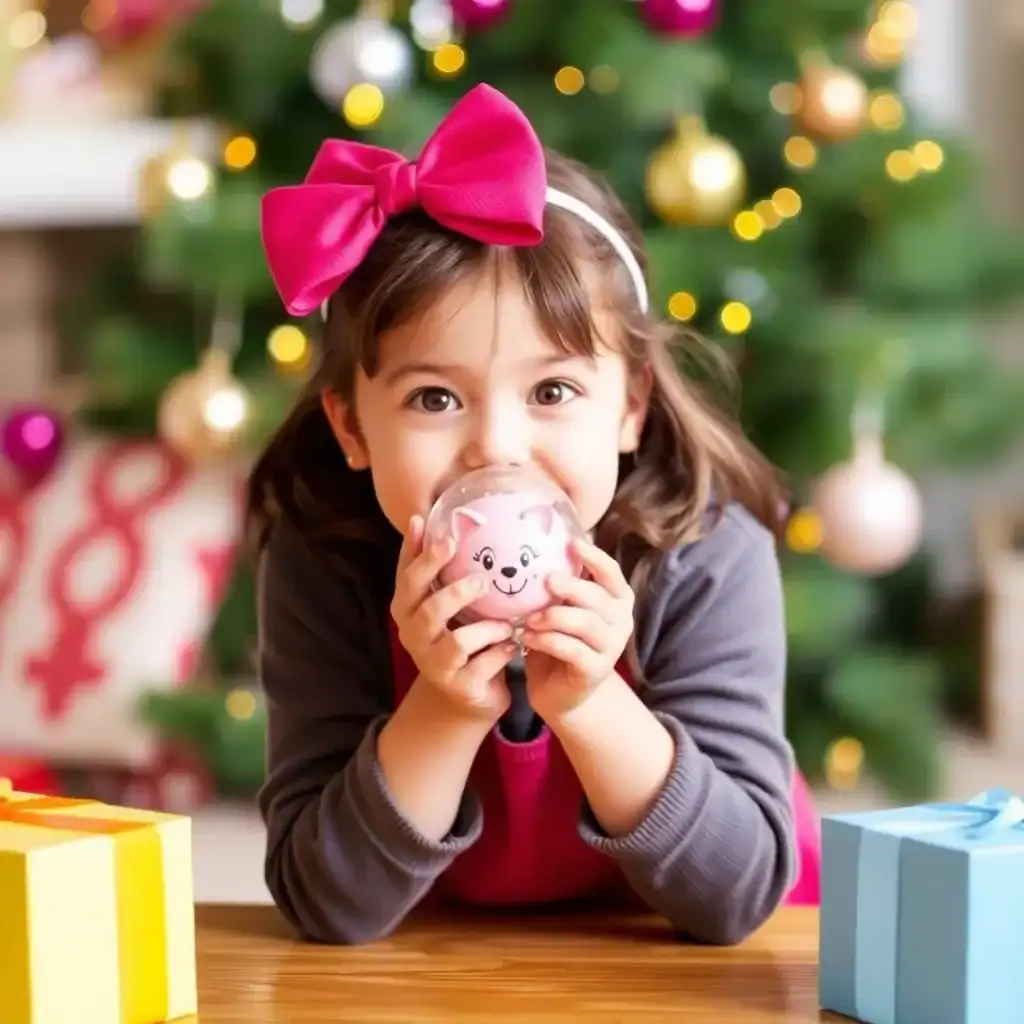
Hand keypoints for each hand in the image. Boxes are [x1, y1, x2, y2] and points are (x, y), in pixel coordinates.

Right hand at [391, 515, 517, 720]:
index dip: (420, 555)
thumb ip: (439, 565)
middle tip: (482, 580)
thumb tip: (429, 516)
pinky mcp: (457, 686)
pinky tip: (513, 646)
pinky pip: (480, 666)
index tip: (442, 533)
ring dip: (485, 629)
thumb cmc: (460, 634)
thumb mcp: (447, 599)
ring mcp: (433, 663)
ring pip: (455, 642)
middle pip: (426, 610)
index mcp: (407, 608)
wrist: (469, 692)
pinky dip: (499, 653)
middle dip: (454, 592)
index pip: (407, 578)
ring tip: (505, 623)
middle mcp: (413, 635)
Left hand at [521, 538, 634, 721]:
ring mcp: (611, 647)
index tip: (572, 543)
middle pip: (598, 597)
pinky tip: (527, 638)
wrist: (561, 692)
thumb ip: (560, 586)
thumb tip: (537, 551)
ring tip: (528, 618)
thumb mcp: (561, 608)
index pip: (612, 573)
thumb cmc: (561, 640)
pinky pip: (572, 649)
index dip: (595, 558)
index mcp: (616, 599)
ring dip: (554, 616)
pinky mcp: (596, 670)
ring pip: (586, 623)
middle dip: (571, 586)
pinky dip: (547, 640)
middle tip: (546, 580)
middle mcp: (621, 621)